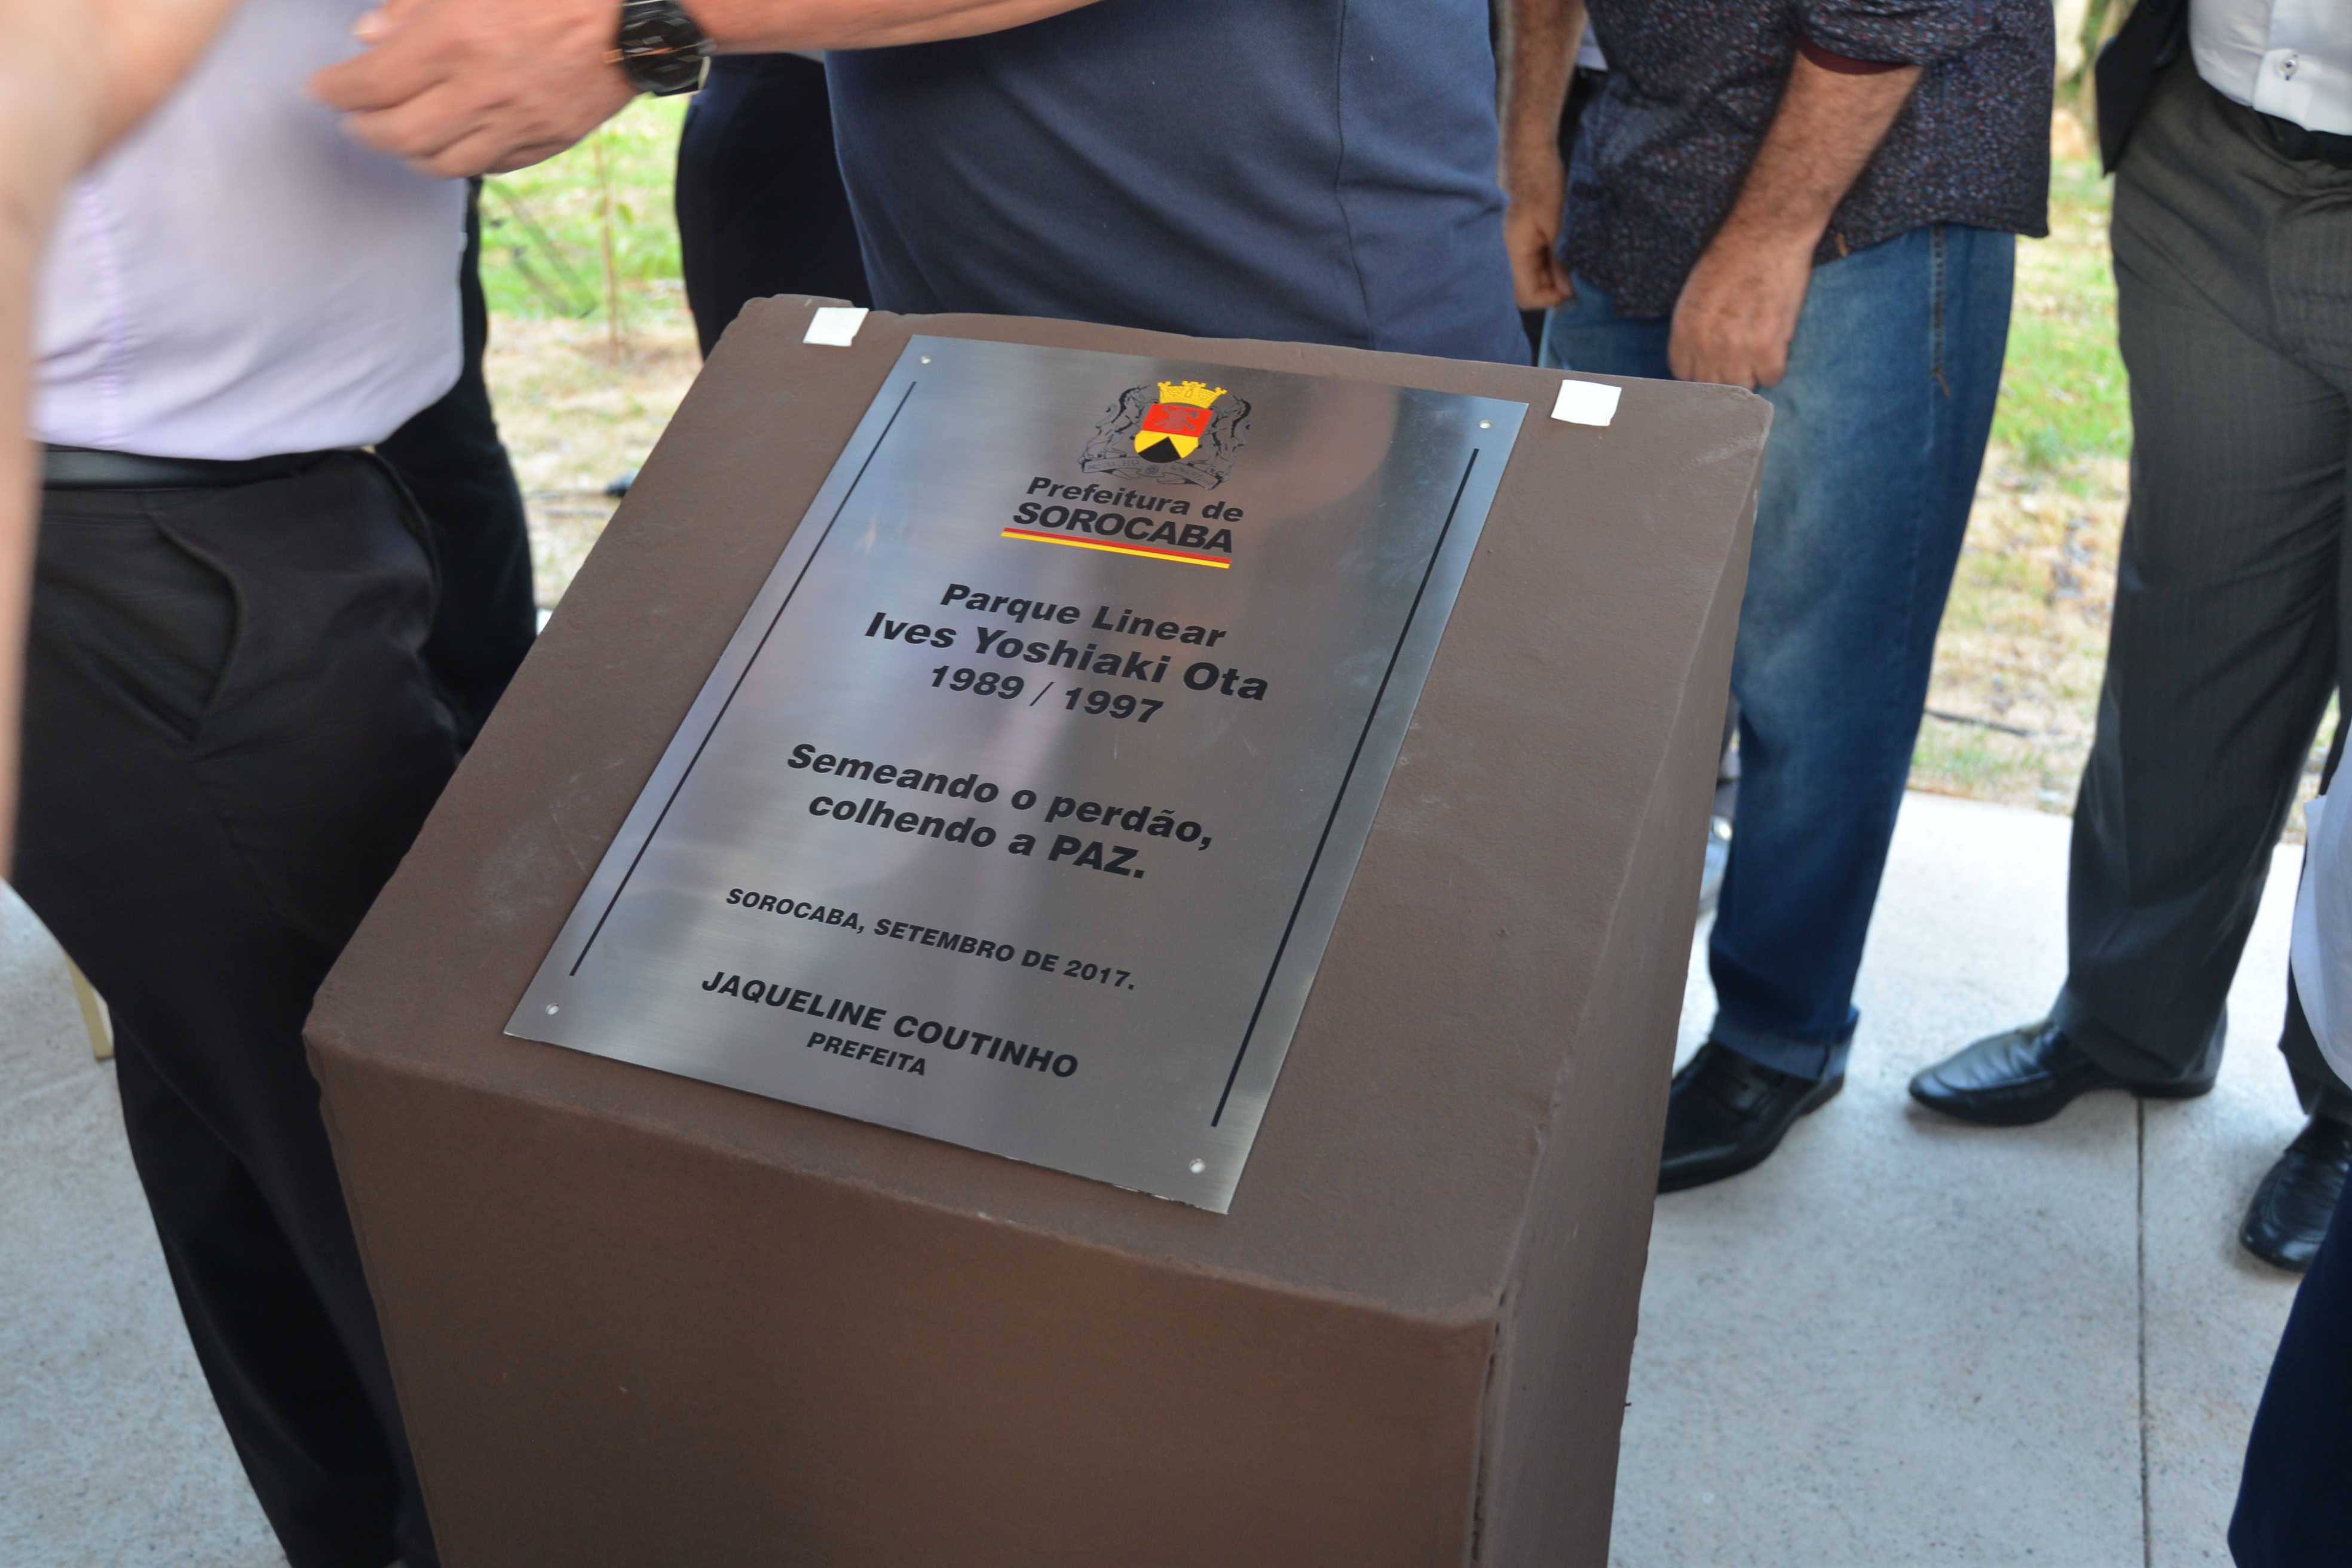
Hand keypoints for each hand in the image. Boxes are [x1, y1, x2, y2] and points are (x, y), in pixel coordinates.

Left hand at [310, 0, 636, 176]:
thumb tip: (368, 37)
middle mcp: (482, 90)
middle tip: (351, 119)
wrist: (637, 14)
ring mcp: (517, 123)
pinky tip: (451, 141)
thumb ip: (412, 5)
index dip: (335, 91)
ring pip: (441, 163)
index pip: (371, 84)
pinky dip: (460, 159)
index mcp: (455, 38)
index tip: (319, 89)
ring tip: (397, 135)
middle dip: (363, 131)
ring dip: (408, 153)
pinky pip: (489, 165)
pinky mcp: (547, 140)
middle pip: (398, 136)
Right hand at [1502, 165, 1575, 311]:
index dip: (1551, 299)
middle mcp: (1514, 252)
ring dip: (1559, 274)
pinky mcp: (1531, 237)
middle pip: (1532, 288)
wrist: (1533, 155)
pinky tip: (1570, 250)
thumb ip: (1559, 260)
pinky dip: (1557, 261)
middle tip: (1581, 277)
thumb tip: (1568, 292)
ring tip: (1578, 261)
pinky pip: (1542, 260)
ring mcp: (1522, 245)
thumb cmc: (1543, 183)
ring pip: (1539, 275)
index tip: (1574, 289)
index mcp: (1516, 250)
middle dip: (1557, 287)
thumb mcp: (1557, 223)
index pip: (1527, 295)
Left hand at [1667, 232, 1813, 388]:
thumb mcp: (1696, 293)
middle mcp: (1705, 343)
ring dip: (1754, 374)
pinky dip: (1777, 365)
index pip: (1685, 376)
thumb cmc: (1734, 257)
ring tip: (1761, 350)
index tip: (1717, 369)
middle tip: (1744, 362)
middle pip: (1713, 387)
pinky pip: (1772, 376)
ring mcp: (1736, 346)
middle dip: (1728, 378)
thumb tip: (1698, 357)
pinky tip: (1778, 343)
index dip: (1703, 374)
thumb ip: (1693, 328)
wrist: (1767, 232)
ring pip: (1743, 387)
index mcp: (1684, 329)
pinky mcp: (1767, 345)